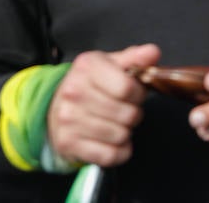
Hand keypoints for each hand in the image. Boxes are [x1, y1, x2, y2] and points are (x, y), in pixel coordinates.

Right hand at [47, 44, 159, 167]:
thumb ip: (135, 58)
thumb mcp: (111, 63)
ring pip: (120, 135)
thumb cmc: (91, 83)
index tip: (136, 93)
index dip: (139, 93)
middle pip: (127, 114)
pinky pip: (109, 155)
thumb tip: (153, 53)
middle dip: (134, 113)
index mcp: (87, 67)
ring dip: (126, 132)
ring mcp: (68, 120)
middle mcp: (74, 93)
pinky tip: (114, 141)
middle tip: (126, 109)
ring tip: (118, 123)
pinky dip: (120, 152)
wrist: (55, 106)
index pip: (127, 88)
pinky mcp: (68, 144)